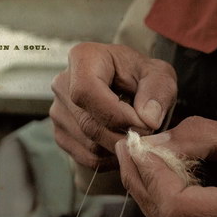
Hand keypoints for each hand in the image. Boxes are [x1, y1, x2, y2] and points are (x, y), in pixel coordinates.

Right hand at [50, 43, 176, 169]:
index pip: (87, 91)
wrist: (127, 88)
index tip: (145, 123)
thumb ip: (158, 92)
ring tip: (137, 134)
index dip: (117, 114)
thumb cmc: (141, 77)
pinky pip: (87, 157)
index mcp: (83, 58)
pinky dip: (111, 157)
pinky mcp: (61, 134)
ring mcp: (57, 111)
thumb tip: (148, 119)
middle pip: (89, 124)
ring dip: (120, 148)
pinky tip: (123, 142)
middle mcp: (62, 84)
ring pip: (90, 145)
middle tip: (149, 135)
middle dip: (124, 136)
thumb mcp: (159, 75)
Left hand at [115, 116, 216, 216]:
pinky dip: (166, 211)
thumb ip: (197, 138)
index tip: (136, 147)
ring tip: (138, 163)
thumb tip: (151, 145)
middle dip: (140, 181)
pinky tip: (159, 187)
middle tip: (126, 150)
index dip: (151, 176)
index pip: (178, 207)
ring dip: (149, 196)